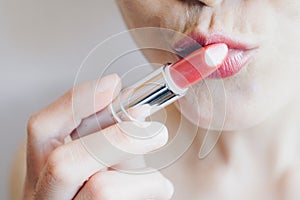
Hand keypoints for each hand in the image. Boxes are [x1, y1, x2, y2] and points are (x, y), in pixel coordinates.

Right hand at [24, 74, 173, 198]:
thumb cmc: (99, 183)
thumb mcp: (97, 155)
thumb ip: (110, 132)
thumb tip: (135, 108)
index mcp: (40, 167)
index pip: (42, 128)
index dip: (77, 102)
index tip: (112, 84)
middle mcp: (45, 194)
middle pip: (64, 164)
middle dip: (116, 139)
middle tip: (155, 131)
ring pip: (102, 189)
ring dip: (139, 170)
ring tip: (154, 171)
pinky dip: (151, 187)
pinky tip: (158, 186)